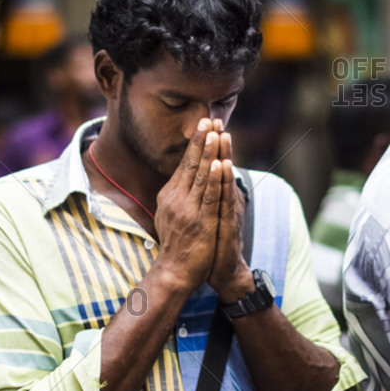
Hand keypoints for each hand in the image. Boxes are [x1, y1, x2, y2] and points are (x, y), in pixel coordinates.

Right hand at [153, 118, 224, 292]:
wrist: (174, 272)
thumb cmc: (176, 244)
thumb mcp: (169, 214)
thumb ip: (176, 196)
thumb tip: (182, 178)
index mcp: (169, 195)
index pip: (183, 164)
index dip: (195, 143)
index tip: (203, 125)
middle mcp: (176, 199)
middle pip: (191, 164)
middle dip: (201, 141)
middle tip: (209, 118)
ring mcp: (188, 210)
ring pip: (201, 176)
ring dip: (209, 153)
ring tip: (215, 133)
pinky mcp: (201, 222)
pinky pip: (209, 197)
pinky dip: (215, 180)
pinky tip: (220, 164)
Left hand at [206, 129, 252, 301]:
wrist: (222, 270)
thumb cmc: (213, 242)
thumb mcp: (206, 215)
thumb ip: (205, 196)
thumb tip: (198, 181)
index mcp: (219, 196)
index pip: (214, 165)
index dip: (211, 145)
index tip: (207, 123)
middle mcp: (226, 199)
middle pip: (221, 166)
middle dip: (217, 142)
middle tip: (215, 120)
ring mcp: (228, 210)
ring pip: (224, 178)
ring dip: (223, 155)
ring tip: (222, 135)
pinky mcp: (228, 221)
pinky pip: (224, 197)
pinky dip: (223, 180)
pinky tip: (222, 165)